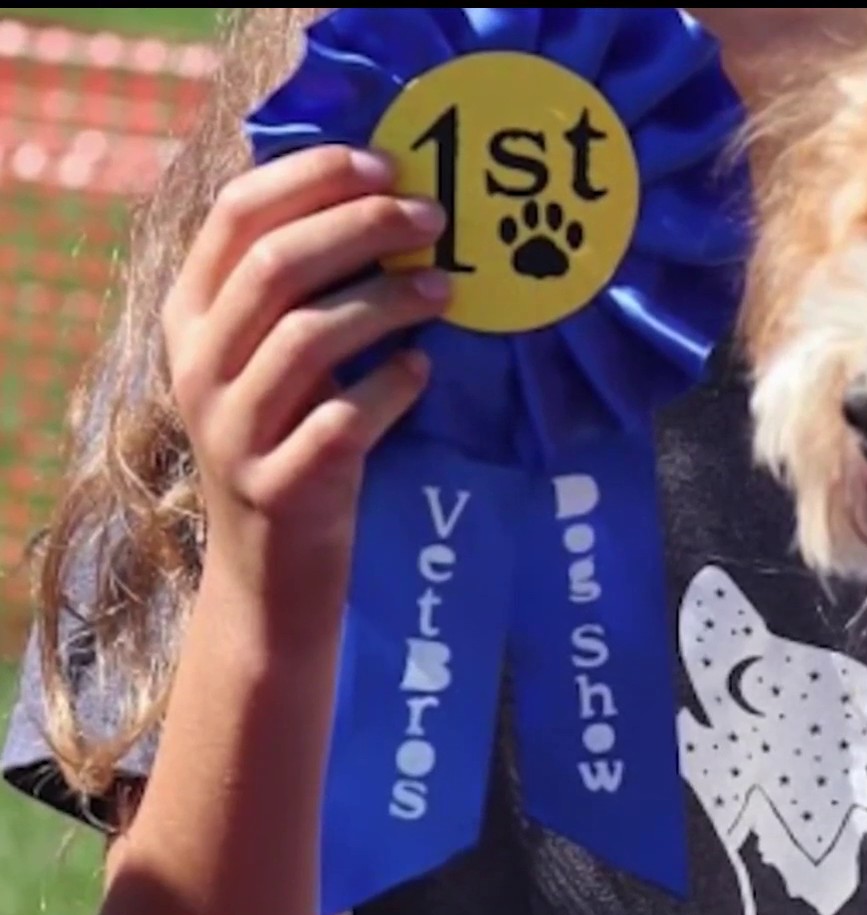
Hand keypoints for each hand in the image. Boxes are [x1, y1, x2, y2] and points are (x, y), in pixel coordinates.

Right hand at [163, 144, 449, 601]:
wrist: (272, 571)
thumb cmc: (294, 437)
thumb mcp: (278, 357)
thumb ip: (307, 288)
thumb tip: (391, 197)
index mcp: (192, 314)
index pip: (236, 214)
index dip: (311, 177)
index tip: (386, 163)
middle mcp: (198, 365)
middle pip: (275, 265)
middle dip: (362, 227)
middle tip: (435, 217)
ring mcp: (232, 429)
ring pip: (305, 337)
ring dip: (386, 302)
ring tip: (445, 289)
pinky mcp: (278, 486)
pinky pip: (339, 422)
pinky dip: (389, 389)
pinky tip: (422, 372)